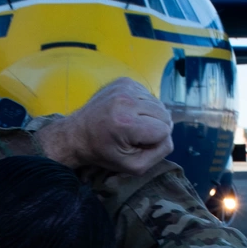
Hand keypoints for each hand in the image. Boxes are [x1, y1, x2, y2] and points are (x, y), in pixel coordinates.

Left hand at [40, 78, 172, 174]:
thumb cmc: (104, 152)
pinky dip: (143, 105)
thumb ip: (158, 153)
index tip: (138, 143)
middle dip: (155, 127)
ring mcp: (124, 87)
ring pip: (158, 104)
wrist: (78, 133)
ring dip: (150, 116)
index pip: (164, 130)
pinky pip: (148, 94)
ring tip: (131, 123)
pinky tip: (128, 112)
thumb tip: (168, 134)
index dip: (155, 141)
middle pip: (165, 115)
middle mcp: (126, 101)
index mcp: (126, 123)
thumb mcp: (133, 166)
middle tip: (135, 134)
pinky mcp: (124, 81)